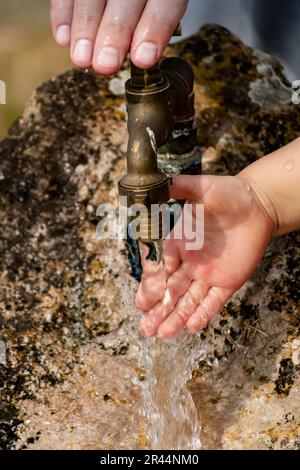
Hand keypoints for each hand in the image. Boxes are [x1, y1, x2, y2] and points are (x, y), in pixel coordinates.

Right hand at [50, 0, 187, 73]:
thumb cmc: (146, 0)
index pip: (165, 2)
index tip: (142, 59)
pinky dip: (63, 14)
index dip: (154, 30)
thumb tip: (140, 56)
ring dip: (84, 29)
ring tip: (82, 59)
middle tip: (105, 64)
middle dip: (114, 33)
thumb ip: (154, 24)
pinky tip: (64, 40)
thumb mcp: (162, 4)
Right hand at [135, 174, 274, 337]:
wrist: (256, 205)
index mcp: (178, 242)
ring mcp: (207, 274)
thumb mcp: (203, 188)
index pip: (160, 266)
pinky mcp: (227, 282)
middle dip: (157, 308)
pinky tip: (192, 326)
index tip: (142, 298)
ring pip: (188, 300)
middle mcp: (189, 262)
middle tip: (143, 326)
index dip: (151, 283)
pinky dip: (204, 313)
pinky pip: (214, 301)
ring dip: (174, 317)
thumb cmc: (228, 194)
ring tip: (160, 334)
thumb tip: (159, 180)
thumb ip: (181, 187)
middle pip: (169, 290)